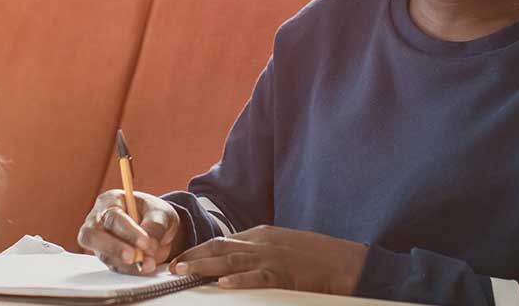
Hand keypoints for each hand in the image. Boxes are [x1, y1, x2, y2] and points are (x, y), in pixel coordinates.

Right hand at [77, 190, 184, 274]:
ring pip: (103, 254)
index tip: (145, 242)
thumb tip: (149, 244)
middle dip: (114, 248)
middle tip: (134, 257)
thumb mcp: (161, 213)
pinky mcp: (108, 258)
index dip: (127, 231)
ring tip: (149, 263)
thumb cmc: (156, 215)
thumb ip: (155, 226)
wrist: (162, 231)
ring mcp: (101, 241)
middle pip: (92, 235)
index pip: (112, 216)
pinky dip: (130, 270)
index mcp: (111, 201)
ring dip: (126, 263)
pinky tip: (145, 267)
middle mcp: (99, 220)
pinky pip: (114, 267)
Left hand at [170, 225, 368, 294]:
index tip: (181, 258)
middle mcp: (263, 243)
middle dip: (195, 255)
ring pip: (232, 260)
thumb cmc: (316, 256)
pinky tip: (223, 284)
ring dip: (205, 266)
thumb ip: (259, 250)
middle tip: (172, 265)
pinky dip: (239, 280)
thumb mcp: (283, 246)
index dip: (199, 249)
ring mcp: (273, 258)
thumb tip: (235, 261)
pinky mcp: (285, 275)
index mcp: (262, 235)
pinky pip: (258, 278)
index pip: (223, 241)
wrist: (346, 262)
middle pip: (221, 247)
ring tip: (184, 271)